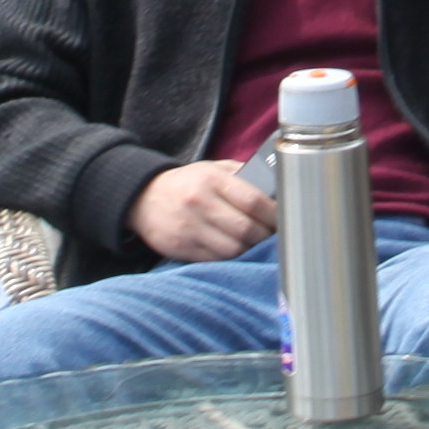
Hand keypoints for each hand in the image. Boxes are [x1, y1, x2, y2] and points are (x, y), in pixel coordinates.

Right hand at [128, 159, 276, 261]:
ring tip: (259, 247)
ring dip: (250, 251)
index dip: (275, 215)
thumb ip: (242, 175)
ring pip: (232, 249)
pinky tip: (238, 254)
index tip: (285, 221)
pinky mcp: (181, 247)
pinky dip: (231, 260)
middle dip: (266, 237)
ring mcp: (189, 227)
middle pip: (246, 229)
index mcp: (211, 179)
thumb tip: (275, 189)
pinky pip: (215, 260)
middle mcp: (200, 202)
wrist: (142, 198)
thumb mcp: (212, 169)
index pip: (253, 200)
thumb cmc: (187, 183)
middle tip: (276, 239)